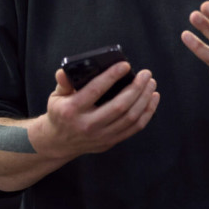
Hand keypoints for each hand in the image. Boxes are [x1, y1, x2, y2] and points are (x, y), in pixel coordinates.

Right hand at [35, 62, 159, 159]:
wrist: (59, 143)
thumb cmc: (61, 113)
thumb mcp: (56, 97)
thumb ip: (63, 83)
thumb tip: (64, 71)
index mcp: (72, 110)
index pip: (95, 90)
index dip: (112, 76)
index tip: (125, 65)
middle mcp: (87, 125)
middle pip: (119, 106)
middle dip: (136, 88)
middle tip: (146, 74)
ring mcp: (101, 136)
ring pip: (130, 117)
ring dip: (144, 99)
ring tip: (151, 84)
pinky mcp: (110, 141)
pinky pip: (134, 128)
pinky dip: (147, 113)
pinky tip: (152, 99)